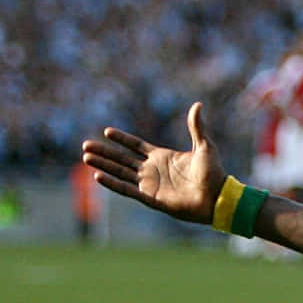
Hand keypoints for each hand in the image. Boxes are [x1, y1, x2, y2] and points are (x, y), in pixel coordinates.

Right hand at [81, 102, 224, 224]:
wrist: (217, 196)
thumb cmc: (213, 173)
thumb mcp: (204, 145)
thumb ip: (196, 127)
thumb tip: (197, 104)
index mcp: (162, 157)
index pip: (136, 146)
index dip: (122, 139)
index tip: (106, 131)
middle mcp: (152, 170)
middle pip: (122, 159)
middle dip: (104, 152)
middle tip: (85, 145)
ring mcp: (150, 184)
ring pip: (120, 172)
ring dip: (103, 165)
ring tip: (85, 157)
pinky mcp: (150, 198)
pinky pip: (127, 190)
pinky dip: (112, 183)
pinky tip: (97, 175)